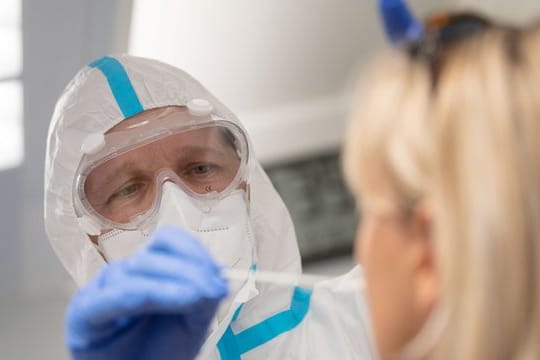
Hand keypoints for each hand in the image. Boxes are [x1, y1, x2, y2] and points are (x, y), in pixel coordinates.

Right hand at [66, 226, 227, 359]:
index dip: (193, 250)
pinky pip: (109, 299)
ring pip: (134, 273)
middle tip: (214, 289)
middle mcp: (124, 274)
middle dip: (189, 269)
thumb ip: (205, 298)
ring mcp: (101, 291)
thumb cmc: (160, 353)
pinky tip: (155, 299)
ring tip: (195, 299)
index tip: (218, 272)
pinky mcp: (83, 315)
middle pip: (153, 254)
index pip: (168, 241)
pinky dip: (137, 294)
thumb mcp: (192, 322)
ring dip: (169, 285)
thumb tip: (219, 279)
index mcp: (149, 270)